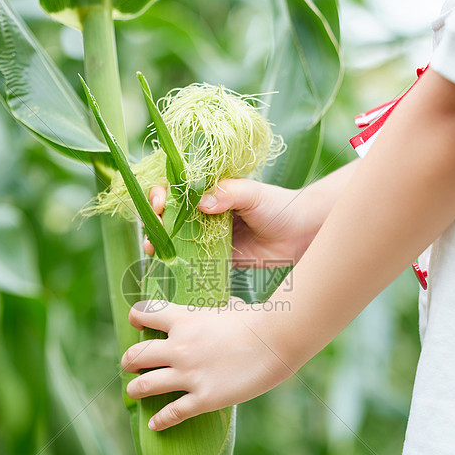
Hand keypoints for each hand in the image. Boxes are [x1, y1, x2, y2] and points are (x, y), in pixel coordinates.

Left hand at [121, 299, 292, 429]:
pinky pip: (172, 413)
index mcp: (184, 319)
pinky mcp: (204, 398)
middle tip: (130, 365)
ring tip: (133, 392)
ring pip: (144, 385)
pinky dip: (160, 420)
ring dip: (135, 390)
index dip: (137, 318)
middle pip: (136, 355)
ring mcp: (189, 374)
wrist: (277, 339)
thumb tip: (230, 306)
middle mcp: (179, 347)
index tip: (137, 324)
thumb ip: (221, 309)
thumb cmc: (259, 320)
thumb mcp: (231, 306)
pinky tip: (154, 424)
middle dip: (129, 361)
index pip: (144, 314)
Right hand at [143, 179, 317, 266]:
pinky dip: (179, 263)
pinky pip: (194, 261)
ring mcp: (209, 235)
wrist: (301, 234)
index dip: (162, 193)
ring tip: (153, 250)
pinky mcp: (218, 258)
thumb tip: (201, 203)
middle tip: (153, 230)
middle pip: (171, 214)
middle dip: (155, 221)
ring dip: (161, 243)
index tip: (160, 202)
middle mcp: (205, 212)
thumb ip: (229, 193)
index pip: (177, 188)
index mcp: (210, 190)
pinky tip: (169, 266)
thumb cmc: (279, 205)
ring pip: (177, 238)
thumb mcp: (254, 193)